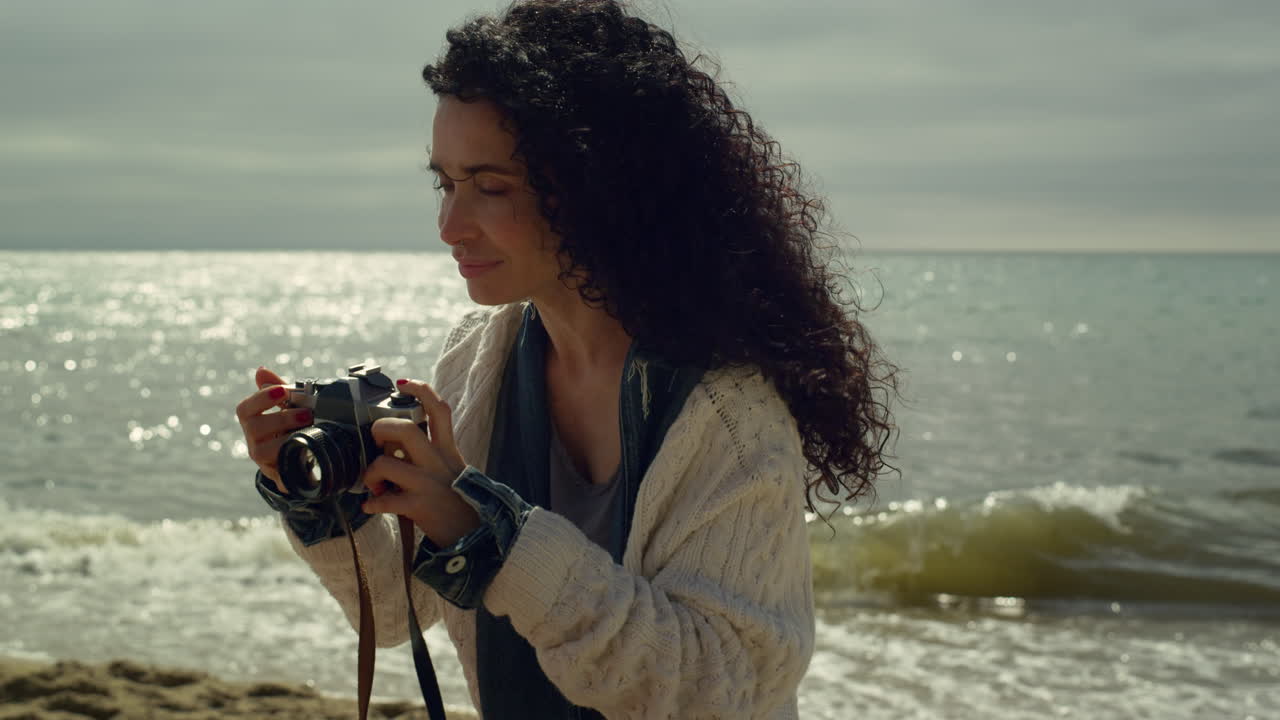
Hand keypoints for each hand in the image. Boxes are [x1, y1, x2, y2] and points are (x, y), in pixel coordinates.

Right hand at [236, 366, 312, 492]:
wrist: (299, 458)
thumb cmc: (290, 426)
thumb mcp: (286, 407)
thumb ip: (276, 389)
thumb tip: (261, 370)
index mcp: (253, 422)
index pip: (245, 409)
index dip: (262, 399)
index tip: (282, 390)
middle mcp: (254, 442)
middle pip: (254, 429)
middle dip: (281, 419)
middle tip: (307, 414)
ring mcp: (264, 461)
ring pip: (263, 453)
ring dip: (286, 440)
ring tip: (310, 432)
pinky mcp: (278, 478)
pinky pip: (281, 476)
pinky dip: (293, 467)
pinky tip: (309, 458)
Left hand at [359, 379, 479, 546]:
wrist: (480, 537)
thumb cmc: (462, 503)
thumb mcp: (454, 470)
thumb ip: (433, 455)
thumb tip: (399, 445)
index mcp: (448, 451)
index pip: (439, 410)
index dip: (421, 390)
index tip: (402, 383)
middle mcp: (439, 463)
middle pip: (405, 429)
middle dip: (381, 429)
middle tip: (376, 440)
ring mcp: (428, 484)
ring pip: (386, 464)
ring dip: (371, 472)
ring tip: (373, 483)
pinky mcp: (420, 507)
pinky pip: (384, 501)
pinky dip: (372, 504)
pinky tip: (372, 507)